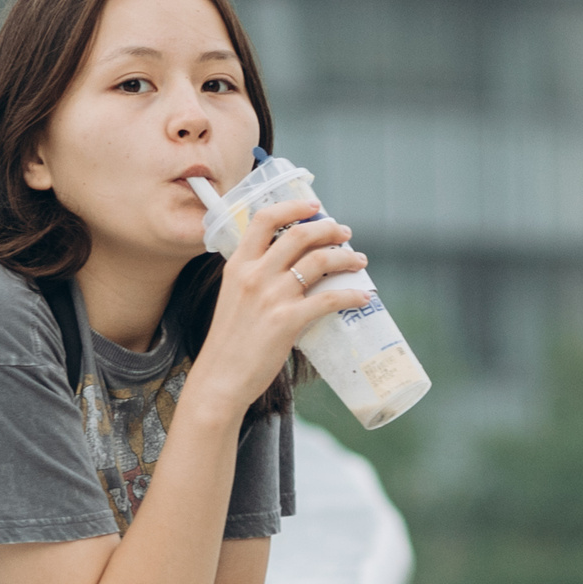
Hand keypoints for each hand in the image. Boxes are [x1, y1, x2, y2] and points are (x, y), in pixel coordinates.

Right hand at [189, 200, 367, 413]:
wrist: (220, 377)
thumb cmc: (228, 341)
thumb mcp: (232, 297)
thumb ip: (253, 278)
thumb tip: (286, 267)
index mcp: (238, 265)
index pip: (265, 219)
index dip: (293, 207)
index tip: (314, 206)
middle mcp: (255, 275)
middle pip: (299, 235)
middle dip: (329, 229)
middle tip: (344, 234)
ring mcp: (272, 297)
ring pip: (318, 261)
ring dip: (345, 258)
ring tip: (359, 261)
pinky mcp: (288, 321)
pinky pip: (329, 299)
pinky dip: (351, 295)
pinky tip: (362, 296)